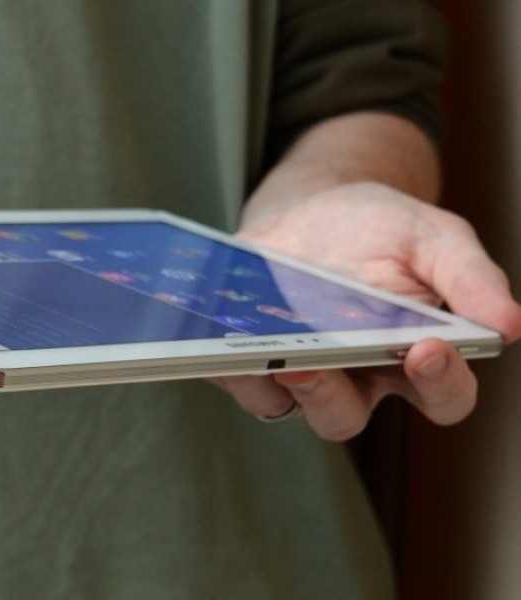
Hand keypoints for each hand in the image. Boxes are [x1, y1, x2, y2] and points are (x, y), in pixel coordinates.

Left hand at [212, 182, 520, 440]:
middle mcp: (357, 377)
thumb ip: (468, 276)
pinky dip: (231, 363)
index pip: (442, 396)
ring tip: (269, 352)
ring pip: (287, 406)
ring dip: (274, 385)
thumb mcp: (431, 235)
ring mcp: (300, 372)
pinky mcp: (253, 359)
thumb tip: (511, 325)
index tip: (428, 348)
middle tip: (318, 362)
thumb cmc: (378, 227)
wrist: (308, 209)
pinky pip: (241, 379)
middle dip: (332, 394)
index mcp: (415, 356)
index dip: (441, 383)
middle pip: (347, 417)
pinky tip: (225, 336)